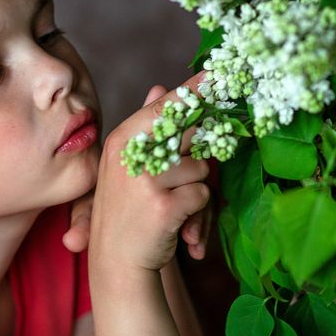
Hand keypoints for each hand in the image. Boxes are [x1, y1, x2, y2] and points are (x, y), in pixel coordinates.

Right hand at [88, 73, 210, 273]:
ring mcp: (146, 181)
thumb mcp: (129, 166)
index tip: (218, 72)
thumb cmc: (128, 212)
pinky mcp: (164, 206)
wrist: (117, 263)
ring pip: (201, 168)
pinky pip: (203, 195)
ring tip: (173, 207)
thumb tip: (160, 87)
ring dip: (196, 188)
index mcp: (122, 141)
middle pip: (189, 134)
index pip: (164, 107)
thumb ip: (147, 128)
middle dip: (198, 150)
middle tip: (181, 173)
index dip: (194, 89)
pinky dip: (198, 211)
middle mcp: (131, 156)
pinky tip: (177, 222)